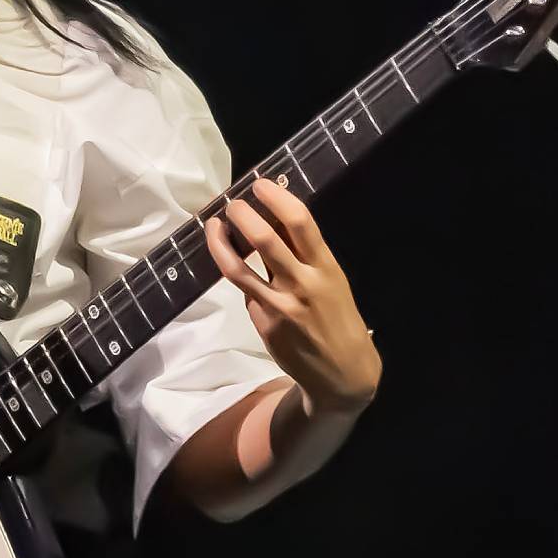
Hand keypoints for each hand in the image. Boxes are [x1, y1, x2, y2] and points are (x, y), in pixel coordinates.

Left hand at [205, 176, 381, 410]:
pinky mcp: (265, 324)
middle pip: (265, 239)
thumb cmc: (337, 318)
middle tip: (232, 203)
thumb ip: (304, 255)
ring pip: (239, 268)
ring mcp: (281, 306)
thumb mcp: (332, 281)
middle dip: (242, 215)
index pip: (300, 222)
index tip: (259, 184)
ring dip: (221, 241)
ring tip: (214, 225)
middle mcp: (304, 284)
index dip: (276, 198)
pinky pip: (244, 293)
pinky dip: (236, 275)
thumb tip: (273, 221)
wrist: (343, 372)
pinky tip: (233, 264)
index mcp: (326, 267)